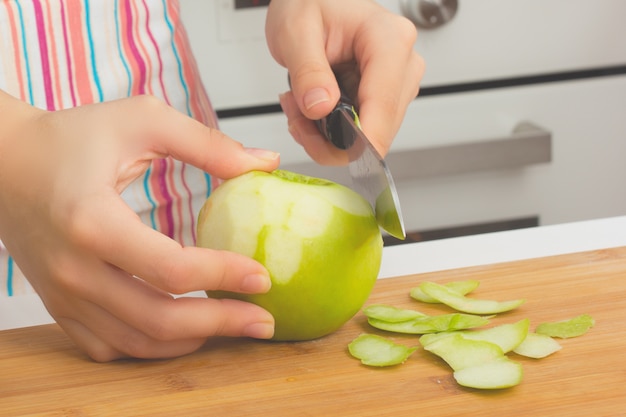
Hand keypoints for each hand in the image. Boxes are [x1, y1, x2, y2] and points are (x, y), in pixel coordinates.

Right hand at [0, 91, 279, 360]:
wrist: (4, 163)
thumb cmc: (71, 137)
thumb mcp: (141, 121)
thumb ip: (205, 143)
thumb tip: (264, 164)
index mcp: (92, 220)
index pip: (171, 269)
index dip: (225, 276)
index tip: (264, 277)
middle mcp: (73, 268)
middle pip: (158, 319)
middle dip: (220, 324)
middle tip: (263, 321)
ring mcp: (63, 294)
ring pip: (137, 342)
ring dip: (193, 340)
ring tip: (235, 325)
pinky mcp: (60, 305)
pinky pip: (109, 346)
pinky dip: (153, 346)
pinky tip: (184, 330)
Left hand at [266, 0, 423, 164]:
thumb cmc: (310, 1)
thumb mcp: (296, 30)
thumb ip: (307, 71)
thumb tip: (321, 108)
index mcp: (389, 40)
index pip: (384, 107)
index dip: (358, 141)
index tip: (328, 151)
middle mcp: (403, 62)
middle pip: (379, 129)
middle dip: (331, 137)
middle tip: (296, 116)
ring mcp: (397, 82)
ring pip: (369, 136)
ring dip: (328, 134)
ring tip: (300, 105)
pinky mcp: (386, 96)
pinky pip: (362, 130)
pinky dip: (332, 130)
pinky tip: (313, 109)